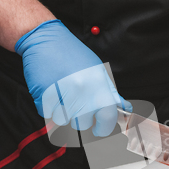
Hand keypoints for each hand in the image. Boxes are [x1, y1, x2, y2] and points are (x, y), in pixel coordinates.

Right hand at [15, 20, 131, 136]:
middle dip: (78, 118)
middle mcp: (82, 92)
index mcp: (99, 86)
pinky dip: (47, 106)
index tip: (98, 129)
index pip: (108, 119)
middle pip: (82, 124)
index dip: (103, 128)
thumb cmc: (73, 54)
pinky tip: (49, 90)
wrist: (45, 39)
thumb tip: (125, 109)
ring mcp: (63, 95)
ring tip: (61, 93)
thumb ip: (110, 93)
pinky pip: (46, 113)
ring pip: (62, 120)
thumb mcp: (98, 71)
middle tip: (74, 102)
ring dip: (61, 112)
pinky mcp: (43, 96)